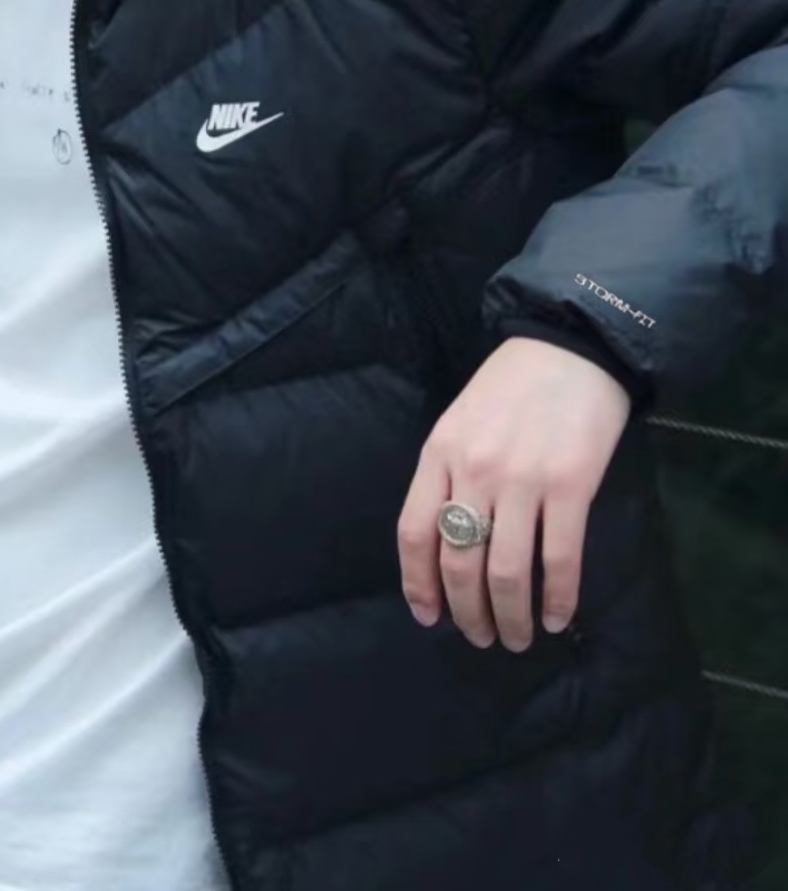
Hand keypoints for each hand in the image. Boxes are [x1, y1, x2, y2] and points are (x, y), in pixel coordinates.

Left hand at [397, 336, 631, 651]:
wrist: (569, 348)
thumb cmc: (510, 387)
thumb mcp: (460, 423)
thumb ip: (448, 475)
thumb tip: (446, 545)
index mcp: (439, 453)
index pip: (415, 531)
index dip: (418, 583)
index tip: (429, 616)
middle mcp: (474, 471)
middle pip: (459, 561)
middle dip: (468, 612)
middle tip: (481, 638)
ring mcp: (522, 480)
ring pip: (506, 571)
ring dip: (510, 616)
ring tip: (517, 637)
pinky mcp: (570, 488)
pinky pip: (559, 560)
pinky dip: (558, 598)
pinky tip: (559, 617)